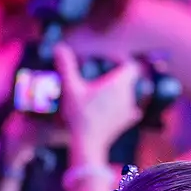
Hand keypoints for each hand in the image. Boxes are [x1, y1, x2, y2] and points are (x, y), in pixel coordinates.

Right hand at [53, 43, 142, 165]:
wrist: (88, 144)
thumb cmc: (80, 115)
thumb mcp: (71, 89)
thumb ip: (66, 66)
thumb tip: (58, 47)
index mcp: (119, 83)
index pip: (130, 65)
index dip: (120, 59)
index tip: (107, 60)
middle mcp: (128, 95)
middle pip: (131, 78)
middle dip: (119, 73)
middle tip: (104, 72)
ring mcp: (129, 109)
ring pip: (131, 93)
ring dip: (121, 88)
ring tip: (105, 89)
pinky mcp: (126, 122)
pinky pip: (132, 109)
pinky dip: (125, 105)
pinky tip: (117, 107)